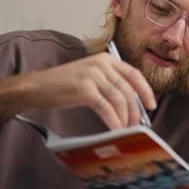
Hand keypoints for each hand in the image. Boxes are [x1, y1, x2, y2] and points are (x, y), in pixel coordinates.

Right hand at [21, 52, 154, 128]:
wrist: (37, 86)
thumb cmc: (65, 84)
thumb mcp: (92, 76)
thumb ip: (111, 84)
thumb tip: (133, 104)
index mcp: (107, 59)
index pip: (134, 74)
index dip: (146, 90)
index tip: (151, 105)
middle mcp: (102, 64)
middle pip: (129, 89)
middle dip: (135, 109)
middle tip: (137, 123)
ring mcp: (93, 75)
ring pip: (120, 99)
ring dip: (125, 117)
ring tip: (125, 128)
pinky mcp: (84, 89)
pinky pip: (106, 107)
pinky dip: (114, 120)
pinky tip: (116, 129)